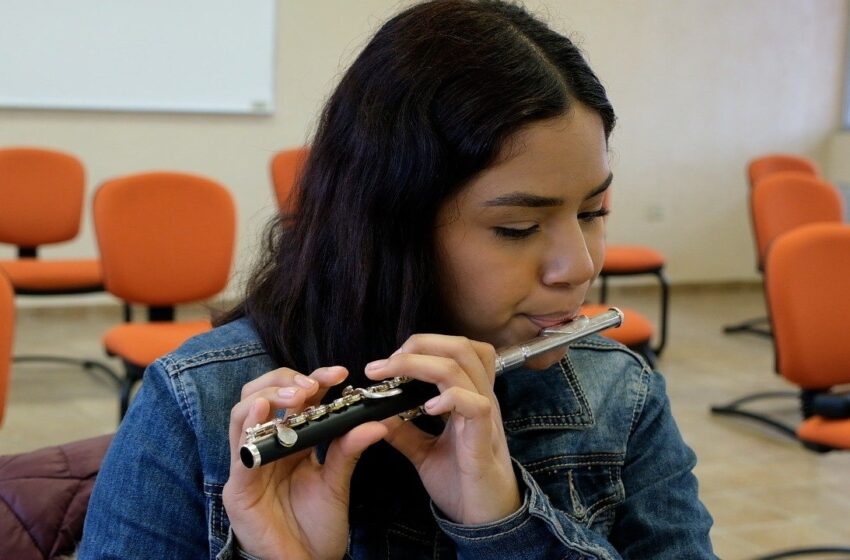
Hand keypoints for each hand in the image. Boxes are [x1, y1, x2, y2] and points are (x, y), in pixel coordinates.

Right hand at [223, 366, 387, 559]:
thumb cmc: (318, 526)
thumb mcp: (337, 481)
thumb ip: (348, 449)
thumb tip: (376, 422)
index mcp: (289, 441)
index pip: (294, 398)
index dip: (313, 379)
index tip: (340, 373)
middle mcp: (265, 447)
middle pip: (260, 395)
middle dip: (285, 381)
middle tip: (313, 385)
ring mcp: (248, 465)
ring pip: (242, 413)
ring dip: (268, 396)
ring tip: (295, 395)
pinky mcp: (238, 489)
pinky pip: (239, 453)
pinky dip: (248, 428)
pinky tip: (264, 414)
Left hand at [365, 335, 521, 524]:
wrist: (486, 520)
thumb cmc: (461, 482)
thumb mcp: (424, 452)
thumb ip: (404, 430)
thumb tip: (377, 413)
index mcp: (468, 396)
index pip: (456, 349)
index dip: (423, 344)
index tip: (388, 362)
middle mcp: (480, 398)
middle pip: (459, 346)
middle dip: (418, 345)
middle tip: (385, 364)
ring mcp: (486, 417)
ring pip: (462, 367)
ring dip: (420, 365)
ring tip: (392, 377)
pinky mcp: (485, 440)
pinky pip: (475, 405)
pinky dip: (449, 398)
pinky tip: (426, 408)